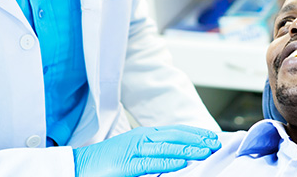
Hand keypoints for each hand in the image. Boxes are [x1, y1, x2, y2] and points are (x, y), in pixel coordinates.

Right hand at [73, 125, 220, 176]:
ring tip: (205, 152)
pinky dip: (168, 163)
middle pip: (175, 136)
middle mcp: (142, 138)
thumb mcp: (136, 151)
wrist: (81, 165)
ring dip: (188, 150)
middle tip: (215, 143)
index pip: (176, 130)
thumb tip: (179, 156)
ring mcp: (134, 150)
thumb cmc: (109, 160)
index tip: (211, 136)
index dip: (195, 133)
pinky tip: (181, 164)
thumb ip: (156, 151)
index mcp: (145, 134)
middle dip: (197, 139)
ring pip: (167, 148)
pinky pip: (151, 163)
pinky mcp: (127, 165)